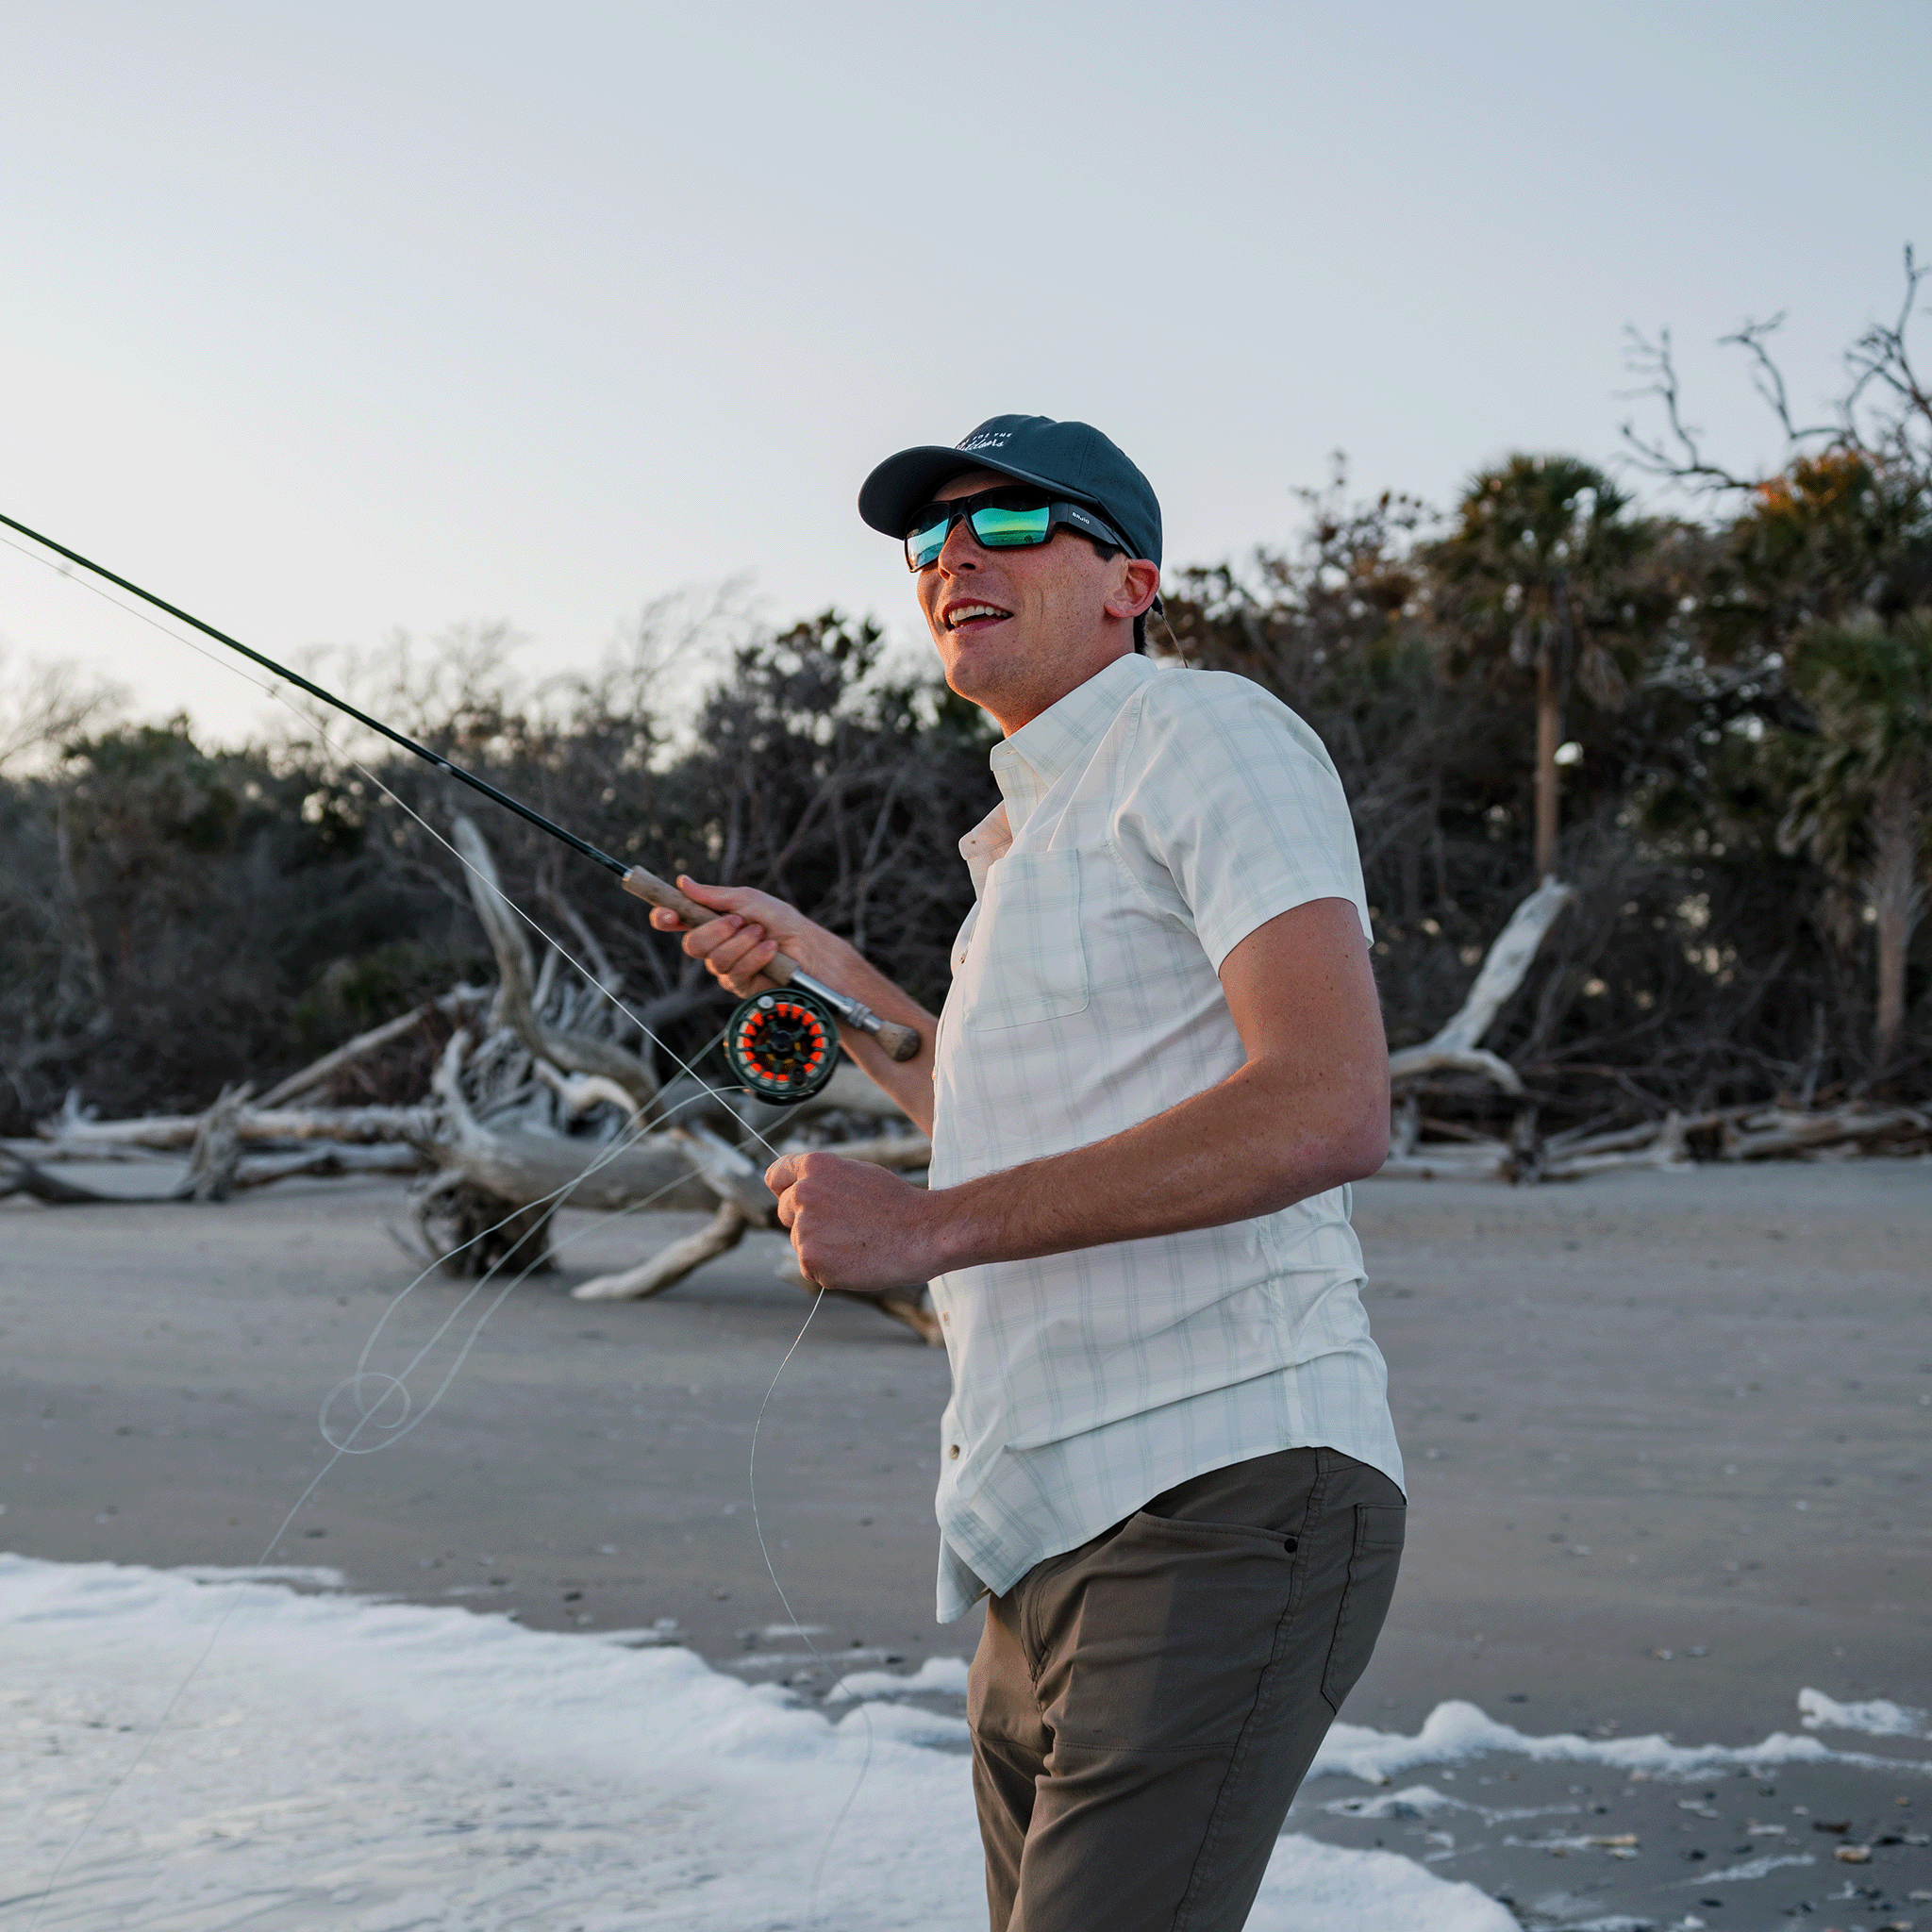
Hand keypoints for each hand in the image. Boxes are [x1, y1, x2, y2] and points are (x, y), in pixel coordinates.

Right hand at [649, 876, 832, 997]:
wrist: (809, 947)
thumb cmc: (782, 922)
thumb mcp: (749, 900)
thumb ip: (715, 895)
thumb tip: (682, 882)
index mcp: (709, 921)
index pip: (675, 921)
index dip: (664, 918)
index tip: (667, 915)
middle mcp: (714, 946)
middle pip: (692, 945)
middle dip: (716, 930)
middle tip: (740, 921)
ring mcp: (725, 968)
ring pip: (715, 960)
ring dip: (743, 943)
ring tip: (763, 934)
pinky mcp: (740, 986)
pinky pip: (736, 973)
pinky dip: (756, 956)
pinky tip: (770, 949)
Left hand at [765, 1151, 943, 1293]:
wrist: (922, 1234)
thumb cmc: (897, 1204)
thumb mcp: (858, 1173)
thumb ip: (823, 1180)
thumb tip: (800, 1191)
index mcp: (815, 1166)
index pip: (776, 1175)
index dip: (783, 1188)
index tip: (789, 1197)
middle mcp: (803, 1193)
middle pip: (786, 1211)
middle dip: (806, 1220)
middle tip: (844, 1228)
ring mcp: (804, 1228)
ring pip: (799, 1242)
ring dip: (821, 1247)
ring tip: (858, 1244)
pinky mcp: (810, 1259)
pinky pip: (810, 1267)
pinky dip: (829, 1270)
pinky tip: (856, 1261)